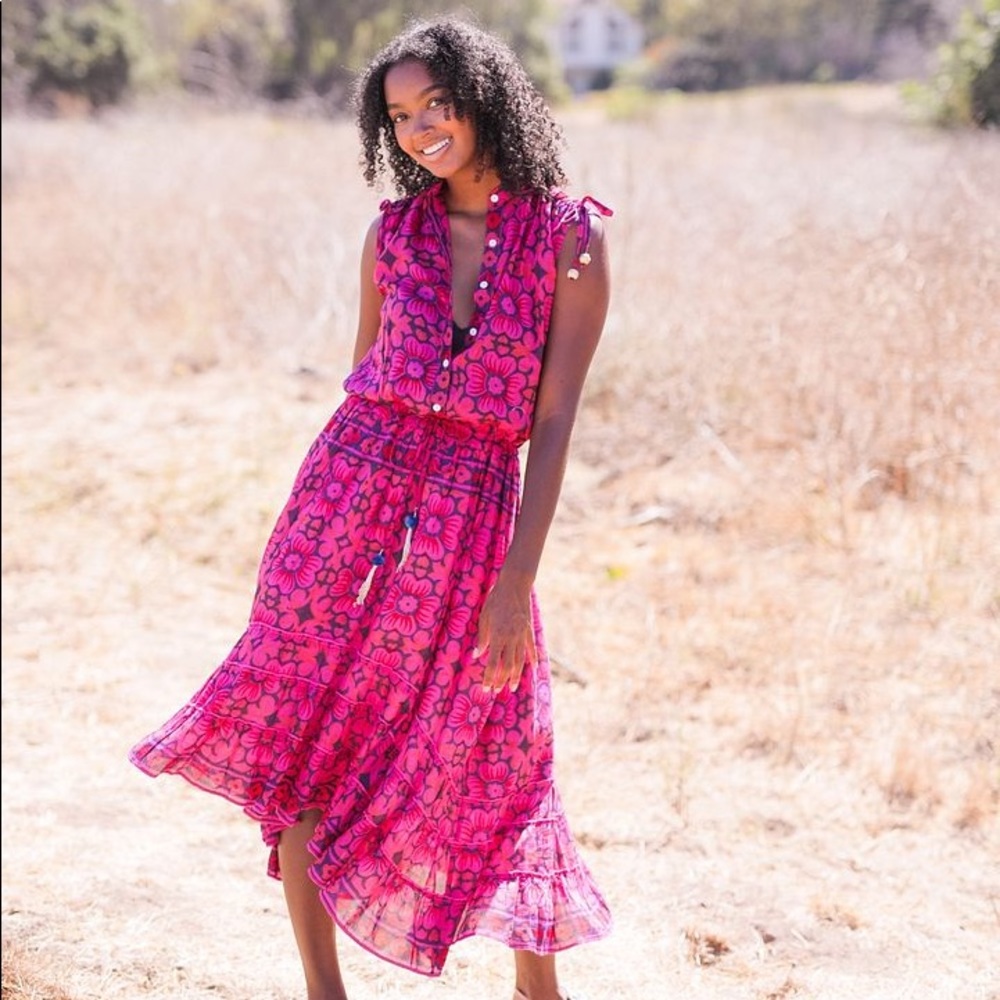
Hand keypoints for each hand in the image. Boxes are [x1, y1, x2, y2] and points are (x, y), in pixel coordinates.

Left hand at [473, 569, 536, 692]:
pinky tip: (533, 669)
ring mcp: (522, 635)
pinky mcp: (529, 630)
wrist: (514, 585)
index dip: (489, 677)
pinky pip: (531, 648)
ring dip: (516, 675)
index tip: (486, 688)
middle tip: (497, 690)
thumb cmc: (495, 600)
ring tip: (512, 686)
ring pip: (520, 660)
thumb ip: (482, 638)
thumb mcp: (484, 617)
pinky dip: (533, 659)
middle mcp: (511, 638)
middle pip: (507, 665)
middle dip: (501, 680)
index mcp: (497, 635)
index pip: (492, 663)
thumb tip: (477, 655)